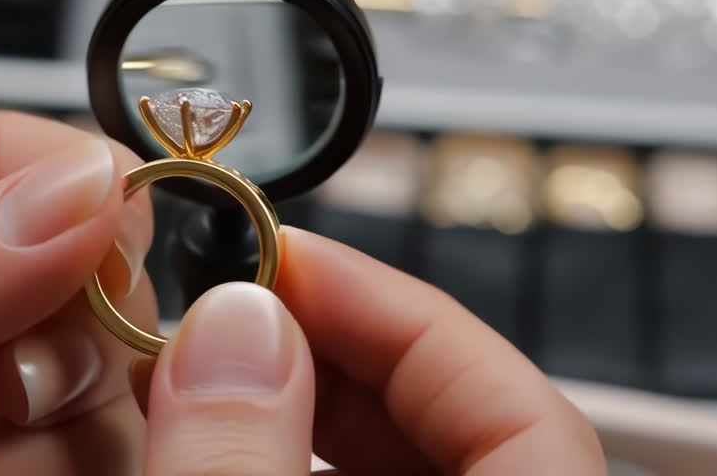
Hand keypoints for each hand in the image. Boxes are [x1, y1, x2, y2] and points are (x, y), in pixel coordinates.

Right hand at [127, 230, 606, 474]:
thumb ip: (241, 464)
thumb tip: (231, 332)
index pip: (516, 405)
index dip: (397, 310)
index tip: (283, 260)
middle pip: (452, 422)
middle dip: (326, 349)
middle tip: (224, 314)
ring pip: (396, 464)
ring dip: (298, 406)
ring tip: (200, 379)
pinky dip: (290, 463)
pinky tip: (220, 449)